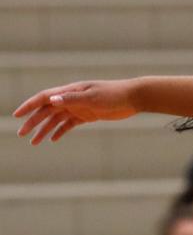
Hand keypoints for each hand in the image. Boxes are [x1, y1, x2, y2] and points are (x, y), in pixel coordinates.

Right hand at [13, 79, 139, 144]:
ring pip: (56, 119)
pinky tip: (53, 140)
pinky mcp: (88, 115)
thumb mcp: (92, 97)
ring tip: (34, 142)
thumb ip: (72, 99)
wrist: (133, 97)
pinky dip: (60, 131)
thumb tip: (51, 100)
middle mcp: (72, 99)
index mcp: (70, 91)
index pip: (44, 97)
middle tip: (21, 134)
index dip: (29, 106)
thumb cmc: (114, 94)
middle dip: (33, 122)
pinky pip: (69, 124)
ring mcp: (79, 107)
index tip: (16, 115)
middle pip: (47, 110)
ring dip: (45, 130)